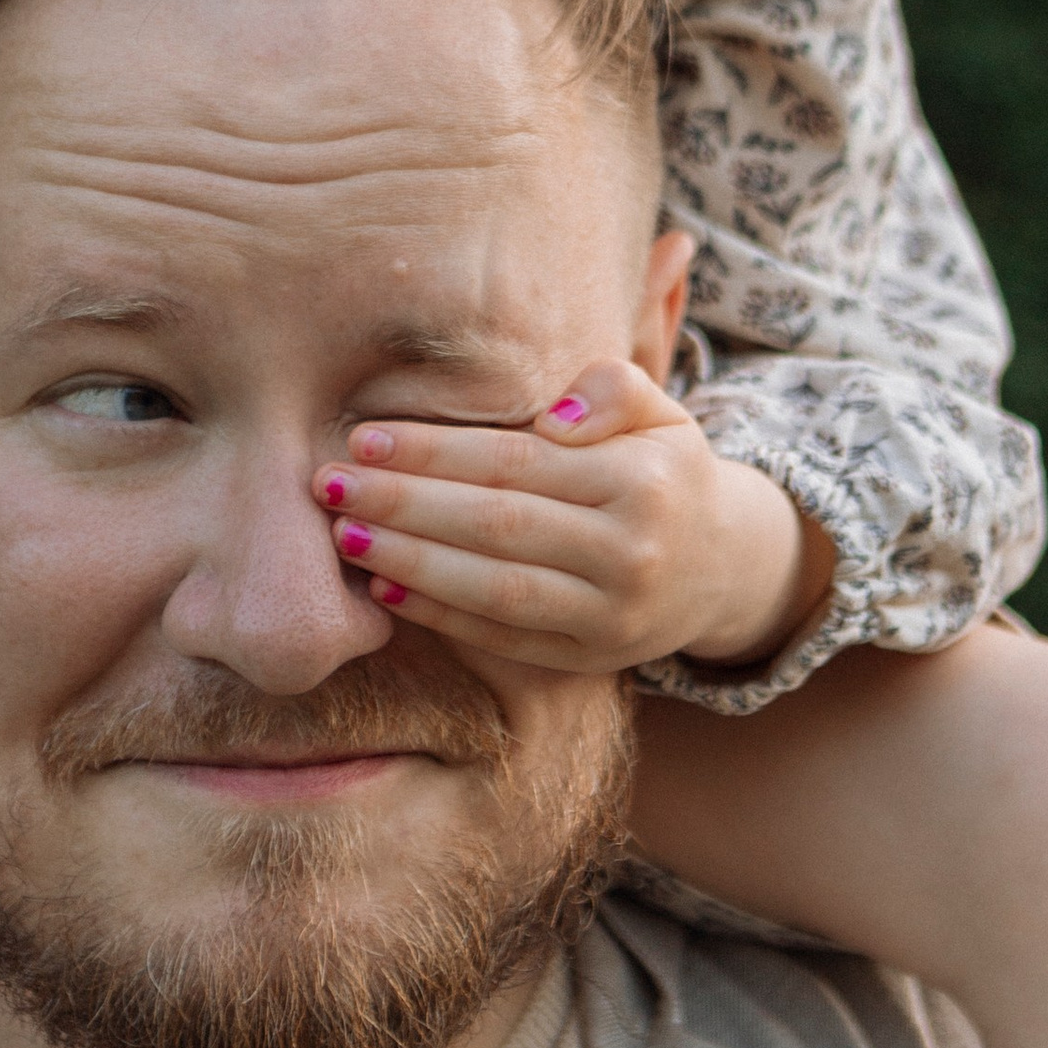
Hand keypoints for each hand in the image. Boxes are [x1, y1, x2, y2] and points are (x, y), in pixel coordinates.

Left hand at [317, 357, 833, 675]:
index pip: (516, 463)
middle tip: (327, 482)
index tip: (364, 436)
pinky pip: (502, 640)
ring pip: (493, 591)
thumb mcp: (660, 411)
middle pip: (495, 526)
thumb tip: (553, 417)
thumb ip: (612, 386)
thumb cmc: (664, 469)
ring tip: (342, 533)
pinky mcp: (589, 661)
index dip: (434, 452)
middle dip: (402, 504)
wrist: (721, 565)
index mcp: (643, 480)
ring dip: (407, 562)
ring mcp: (609, 617)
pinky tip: (383, 585)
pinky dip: (438, 615)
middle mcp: (628, 554)